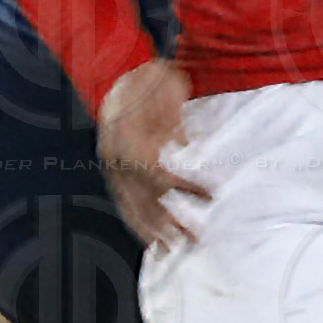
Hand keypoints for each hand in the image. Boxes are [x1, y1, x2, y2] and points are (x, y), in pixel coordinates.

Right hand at [98, 60, 212, 248]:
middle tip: (194, 239)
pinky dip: (134, 221)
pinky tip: (147, 237)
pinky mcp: (111, 170)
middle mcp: (117, 160)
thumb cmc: (146, 80)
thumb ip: (173, 120)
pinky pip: (121, 201)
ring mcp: (111, 166)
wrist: (114, 72)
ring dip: (150, 231)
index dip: (185, 189)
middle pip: (143, 199)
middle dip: (168, 223)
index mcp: (130, 140)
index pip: (160, 175)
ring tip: (170, 250)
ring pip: (129, 206)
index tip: (211, 196)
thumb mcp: (166, 91)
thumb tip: (185, 144)